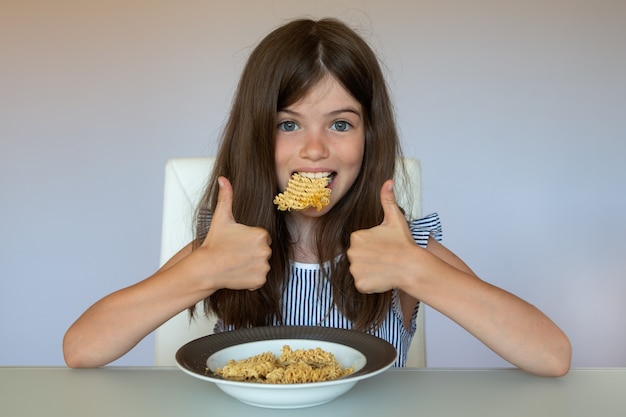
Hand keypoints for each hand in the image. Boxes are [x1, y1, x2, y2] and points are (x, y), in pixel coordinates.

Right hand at [194, 176, 270, 290]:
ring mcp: (264, 266)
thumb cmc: (214, 243)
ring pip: (262, 264)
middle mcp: (266, 250)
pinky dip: (251, 277)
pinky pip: (260, 278)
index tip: (238, 242)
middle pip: (263, 250)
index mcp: (261, 234)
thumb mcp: (221, 218)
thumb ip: (226, 197)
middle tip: (236, 253)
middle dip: (252, 252)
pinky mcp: (260, 280)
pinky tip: (239, 272)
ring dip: (252, 264)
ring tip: (237, 262)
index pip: (262, 236)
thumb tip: (223, 179)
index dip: (249, 239)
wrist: (206, 267)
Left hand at [347, 180, 417, 293]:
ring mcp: (355, 269)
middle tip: (385, 258)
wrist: (412, 266)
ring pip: (360, 270)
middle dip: (370, 258)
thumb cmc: (403, 243)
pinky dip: (370, 283)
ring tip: (384, 267)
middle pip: (358, 257)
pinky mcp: (360, 284)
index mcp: (356, 237)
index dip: (373, 246)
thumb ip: (387, 199)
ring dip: (370, 271)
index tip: (384, 247)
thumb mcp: (395, 218)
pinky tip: (382, 277)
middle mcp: (351, 252)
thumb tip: (388, 182)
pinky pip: (362, 284)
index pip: (360, 243)